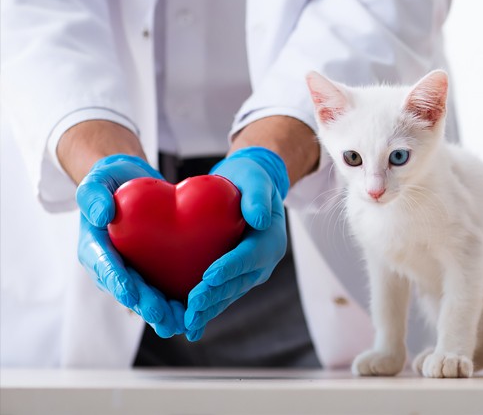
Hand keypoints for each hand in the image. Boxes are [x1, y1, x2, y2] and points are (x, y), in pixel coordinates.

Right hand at [76, 154, 184, 336]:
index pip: (104, 266)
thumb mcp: (98, 180)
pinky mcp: (155, 270)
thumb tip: (101, 215)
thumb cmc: (110, 181)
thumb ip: (94, 196)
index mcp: (95, 248)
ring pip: (148, 296)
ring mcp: (135, 271)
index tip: (129, 294)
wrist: (130, 184)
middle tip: (162, 317)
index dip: (117, 281)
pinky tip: (196, 314)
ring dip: (165, 312)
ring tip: (182, 324)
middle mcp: (113, 266)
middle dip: (145, 305)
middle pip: (129, 289)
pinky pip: (166, 288)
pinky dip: (180, 301)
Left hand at [184, 147, 289, 340]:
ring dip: (209, 310)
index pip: (249, 256)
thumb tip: (260, 218)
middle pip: (238, 282)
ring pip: (228, 295)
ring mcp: (249, 274)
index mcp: (270, 241)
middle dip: (215, 296)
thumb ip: (258, 196)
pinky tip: (190, 326)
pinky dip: (206, 310)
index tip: (209, 276)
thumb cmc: (250, 180)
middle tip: (192, 306)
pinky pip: (221, 295)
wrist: (250, 189)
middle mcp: (262, 263)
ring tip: (188, 325)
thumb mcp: (256, 180)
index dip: (229, 267)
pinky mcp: (235, 277)